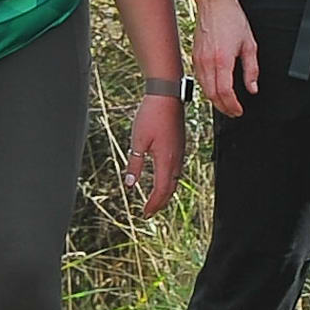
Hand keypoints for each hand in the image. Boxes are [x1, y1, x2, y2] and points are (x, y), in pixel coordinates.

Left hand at [124, 93, 186, 213]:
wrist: (167, 95)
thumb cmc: (151, 115)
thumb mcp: (137, 141)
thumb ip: (135, 163)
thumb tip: (130, 184)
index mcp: (166, 160)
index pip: (161, 191)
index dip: (153, 205)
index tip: (145, 214)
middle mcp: (176, 159)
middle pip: (170, 189)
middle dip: (160, 203)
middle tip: (149, 212)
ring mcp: (180, 151)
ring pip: (175, 180)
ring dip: (165, 192)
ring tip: (155, 200)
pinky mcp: (180, 145)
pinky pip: (177, 169)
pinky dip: (169, 180)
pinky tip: (163, 179)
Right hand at [193, 0, 262, 119]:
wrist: (214, 3)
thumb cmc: (231, 19)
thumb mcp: (249, 44)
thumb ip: (252, 69)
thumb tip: (252, 87)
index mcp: (222, 60)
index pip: (225, 92)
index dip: (232, 106)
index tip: (239, 110)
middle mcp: (207, 61)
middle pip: (212, 95)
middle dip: (223, 107)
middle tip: (233, 112)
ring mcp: (198, 59)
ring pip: (203, 89)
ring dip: (214, 100)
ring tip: (225, 104)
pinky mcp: (194, 56)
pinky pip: (198, 79)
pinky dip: (207, 89)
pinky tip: (215, 90)